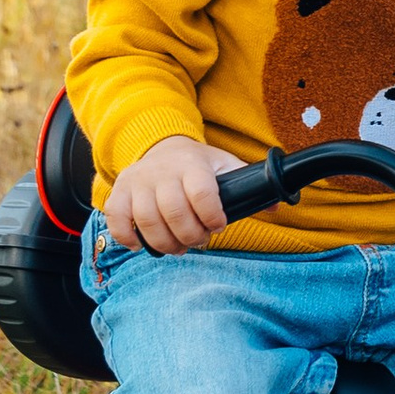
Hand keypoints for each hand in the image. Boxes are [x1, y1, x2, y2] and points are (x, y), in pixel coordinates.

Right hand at [106, 134, 245, 254]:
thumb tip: (277, 205)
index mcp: (192, 165)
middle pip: (173, 212)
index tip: (218, 225)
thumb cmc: (197, 164)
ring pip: (146, 221)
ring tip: (178, 246)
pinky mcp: (119, 193)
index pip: (201, 192)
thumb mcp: (224, 165)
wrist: (161, 147)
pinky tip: (142, 245)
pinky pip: (117, 220)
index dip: (212, 216)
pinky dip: (128, 238)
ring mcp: (138, 182)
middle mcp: (162, 172)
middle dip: (190, 236)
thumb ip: (247, 183)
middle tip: (199, 240)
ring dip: (165, 243)